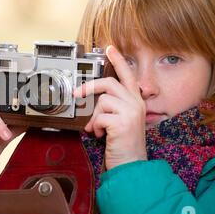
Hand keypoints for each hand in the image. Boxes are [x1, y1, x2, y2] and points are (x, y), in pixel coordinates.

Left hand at [73, 45, 146, 169]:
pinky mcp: (122, 122)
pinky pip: (99, 117)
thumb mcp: (121, 122)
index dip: (118, 60)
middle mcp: (136, 104)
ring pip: (102, 101)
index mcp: (137, 101)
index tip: (109, 48)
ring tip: (99, 128)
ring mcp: (131, 112)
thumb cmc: (124, 144)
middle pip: (110, 83)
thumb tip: (92, 106)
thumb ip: (111, 109)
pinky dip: (96, 127)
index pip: (128, 75)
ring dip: (95, 116)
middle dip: (90, 87)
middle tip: (77, 93)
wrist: (132, 165)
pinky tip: (102, 135)